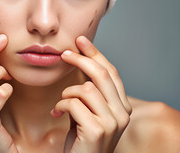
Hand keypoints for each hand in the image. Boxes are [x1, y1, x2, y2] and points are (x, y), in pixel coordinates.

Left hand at [51, 36, 131, 152]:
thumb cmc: (82, 138)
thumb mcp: (89, 110)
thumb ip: (91, 90)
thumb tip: (81, 61)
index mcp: (123, 106)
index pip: (111, 72)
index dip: (96, 54)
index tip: (80, 40)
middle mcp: (123, 113)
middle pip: (102, 74)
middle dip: (81, 59)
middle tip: (64, 54)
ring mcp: (112, 123)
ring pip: (86, 88)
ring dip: (68, 93)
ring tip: (62, 103)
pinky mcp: (97, 130)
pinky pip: (73, 103)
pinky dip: (60, 105)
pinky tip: (57, 114)